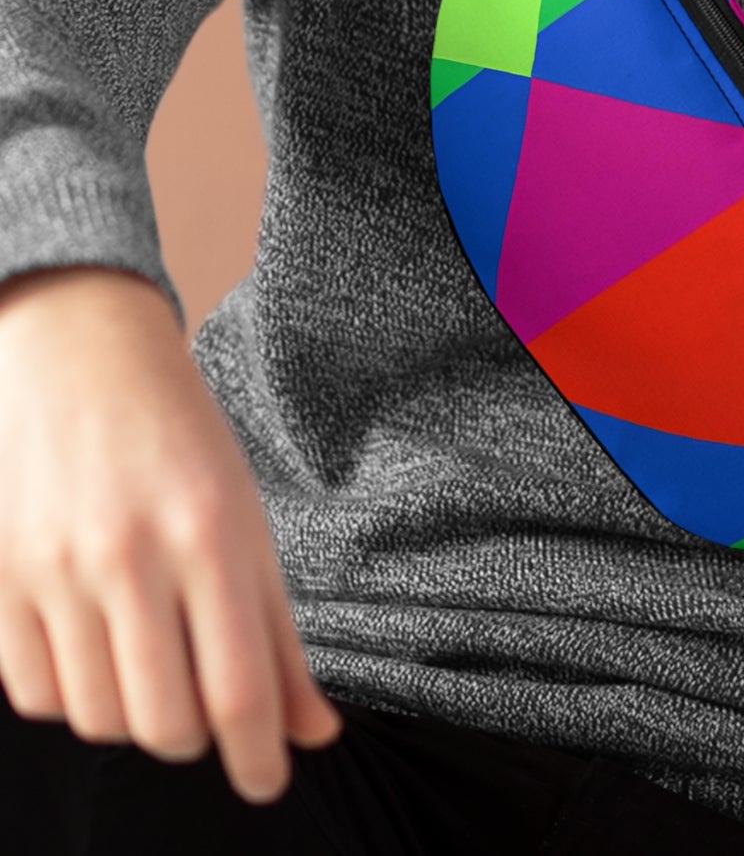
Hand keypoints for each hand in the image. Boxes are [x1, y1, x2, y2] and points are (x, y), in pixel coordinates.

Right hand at [0, 265, 343, 803]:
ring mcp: (56, 572)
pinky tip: (100, 649)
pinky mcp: (0, 585)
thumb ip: (278, 634)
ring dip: (138, 717)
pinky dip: (77, 695)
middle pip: (166, 723)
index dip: (258, 757)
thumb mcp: (250, 523)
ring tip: (155, 664)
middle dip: (198, 737)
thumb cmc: (184, 443)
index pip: (238, 687)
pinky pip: (37, 696)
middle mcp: (132, 557)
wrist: (85, 361)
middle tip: (209, 703)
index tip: (269, 780)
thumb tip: (314, 732)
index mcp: (212, 535)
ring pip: (100, 720)